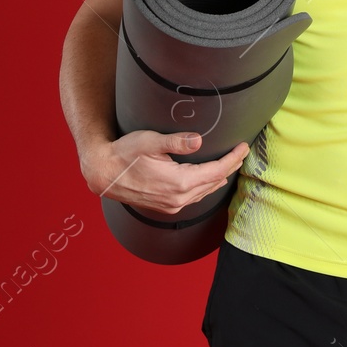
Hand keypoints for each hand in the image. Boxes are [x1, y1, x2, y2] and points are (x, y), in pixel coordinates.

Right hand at [80, 130, 248, 214]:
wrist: (103, 173)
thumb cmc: (125, 154)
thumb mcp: (151, 141)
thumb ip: (177, 142)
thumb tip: (199, 140)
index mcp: (179, 182)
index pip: (216, 171)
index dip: (232, 158)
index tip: (243, 147)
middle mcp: (178, 198)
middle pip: (214, 182)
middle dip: (230, 167)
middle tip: (242, 152)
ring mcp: (172, 205)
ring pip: (205, 192)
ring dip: (219, 177)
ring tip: (231, 164)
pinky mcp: (166, 206)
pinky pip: (194, 197)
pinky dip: (206, 186)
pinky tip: (210, 179)